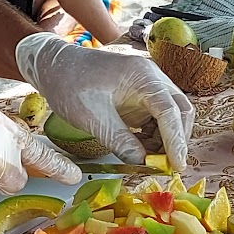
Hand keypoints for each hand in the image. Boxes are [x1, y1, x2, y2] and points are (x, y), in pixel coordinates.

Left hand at [16, 35, 192, 169]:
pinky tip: (140, 150)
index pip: (170, 110)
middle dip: (176, 139)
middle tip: (167, 167)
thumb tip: (142, 164)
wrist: (53, 67)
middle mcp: (151, 78)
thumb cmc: (70, 84)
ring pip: (170, 117)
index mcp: (143, 76)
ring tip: (149, 161)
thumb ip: (121, 142)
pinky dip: (152, 137)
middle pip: (179, 111)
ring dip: (164, 140)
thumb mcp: (93, 117)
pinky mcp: (138, 97)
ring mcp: (146, 87)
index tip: (177, 165)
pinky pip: (155, 119)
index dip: (176, 140)